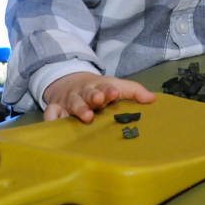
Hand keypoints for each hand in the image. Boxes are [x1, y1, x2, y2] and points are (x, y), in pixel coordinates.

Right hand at [41, 71, 155, 122]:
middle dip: (94, 96)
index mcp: (100, 86)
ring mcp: (70, 100)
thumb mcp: (115, 85)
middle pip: (89, 93)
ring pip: (73, 102)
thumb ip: (133, 91)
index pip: (107, 86)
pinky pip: (51, 112)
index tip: (115, 94)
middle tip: (99, 100)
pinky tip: (55, 124)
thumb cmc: (98, 88)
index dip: (110, 90)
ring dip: (79, 107)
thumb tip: (152, 99)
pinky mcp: (56, 107)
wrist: (69, 80)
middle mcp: (85, 92)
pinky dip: (52, 118)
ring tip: (86, 116)